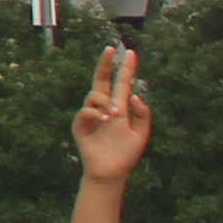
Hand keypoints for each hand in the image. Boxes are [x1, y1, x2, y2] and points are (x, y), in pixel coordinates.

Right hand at [70, 49, 151, 191]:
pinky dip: (95, 113)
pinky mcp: (80, 125)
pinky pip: (85, 111)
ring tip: (114, 115)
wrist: (112, 172)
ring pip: (94, 95)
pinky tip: (104, 119)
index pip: (122, 83)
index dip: (126, 68)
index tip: (130, 52)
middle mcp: (105, 107)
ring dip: (105, 101)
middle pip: (102, 80)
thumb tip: (135, 96)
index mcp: (120, 107)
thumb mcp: (141, 134)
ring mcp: (91, 115)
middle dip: (106, 64)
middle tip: (110, 50)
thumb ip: (142, 114)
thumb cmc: (126, 154)